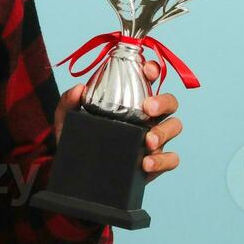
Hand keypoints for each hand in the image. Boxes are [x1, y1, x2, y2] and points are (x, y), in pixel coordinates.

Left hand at [52, 60, 182, 182]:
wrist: (76, 173)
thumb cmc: (78, 140)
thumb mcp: (68, 120)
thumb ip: (69, 102)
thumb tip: (79, 89)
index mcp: (130, 100)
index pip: (148, 79)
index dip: (153, 70)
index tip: (147, 71)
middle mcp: (147, 116)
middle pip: (170, 102)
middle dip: (164, 102)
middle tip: (148, 108)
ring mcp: (154, 138)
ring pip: (175, 127)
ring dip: (164, 132)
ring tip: (148, 141)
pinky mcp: (156, 161)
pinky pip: (171, 159)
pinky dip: (162, 160)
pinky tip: (145, 163)